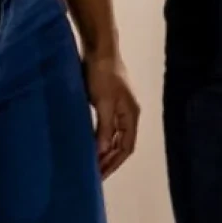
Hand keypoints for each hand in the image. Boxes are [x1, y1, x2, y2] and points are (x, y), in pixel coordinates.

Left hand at [84, 53, 139, 176]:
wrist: (99, 47)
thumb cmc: (102, 73)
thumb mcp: (103, 102)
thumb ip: (105, 127)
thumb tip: (104, 151)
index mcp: (131, 114)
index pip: (126, 147)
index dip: (114, 163)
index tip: (100, 176)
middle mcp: (129, 112)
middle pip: (122, 143)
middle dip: (109, 159)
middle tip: (94, 174)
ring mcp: (119, 105)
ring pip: (114, 134)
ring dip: (105, 149)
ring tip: (91, 162)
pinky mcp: (109, 99)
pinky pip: (107, 125)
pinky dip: (101, 136)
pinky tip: (90, 140)